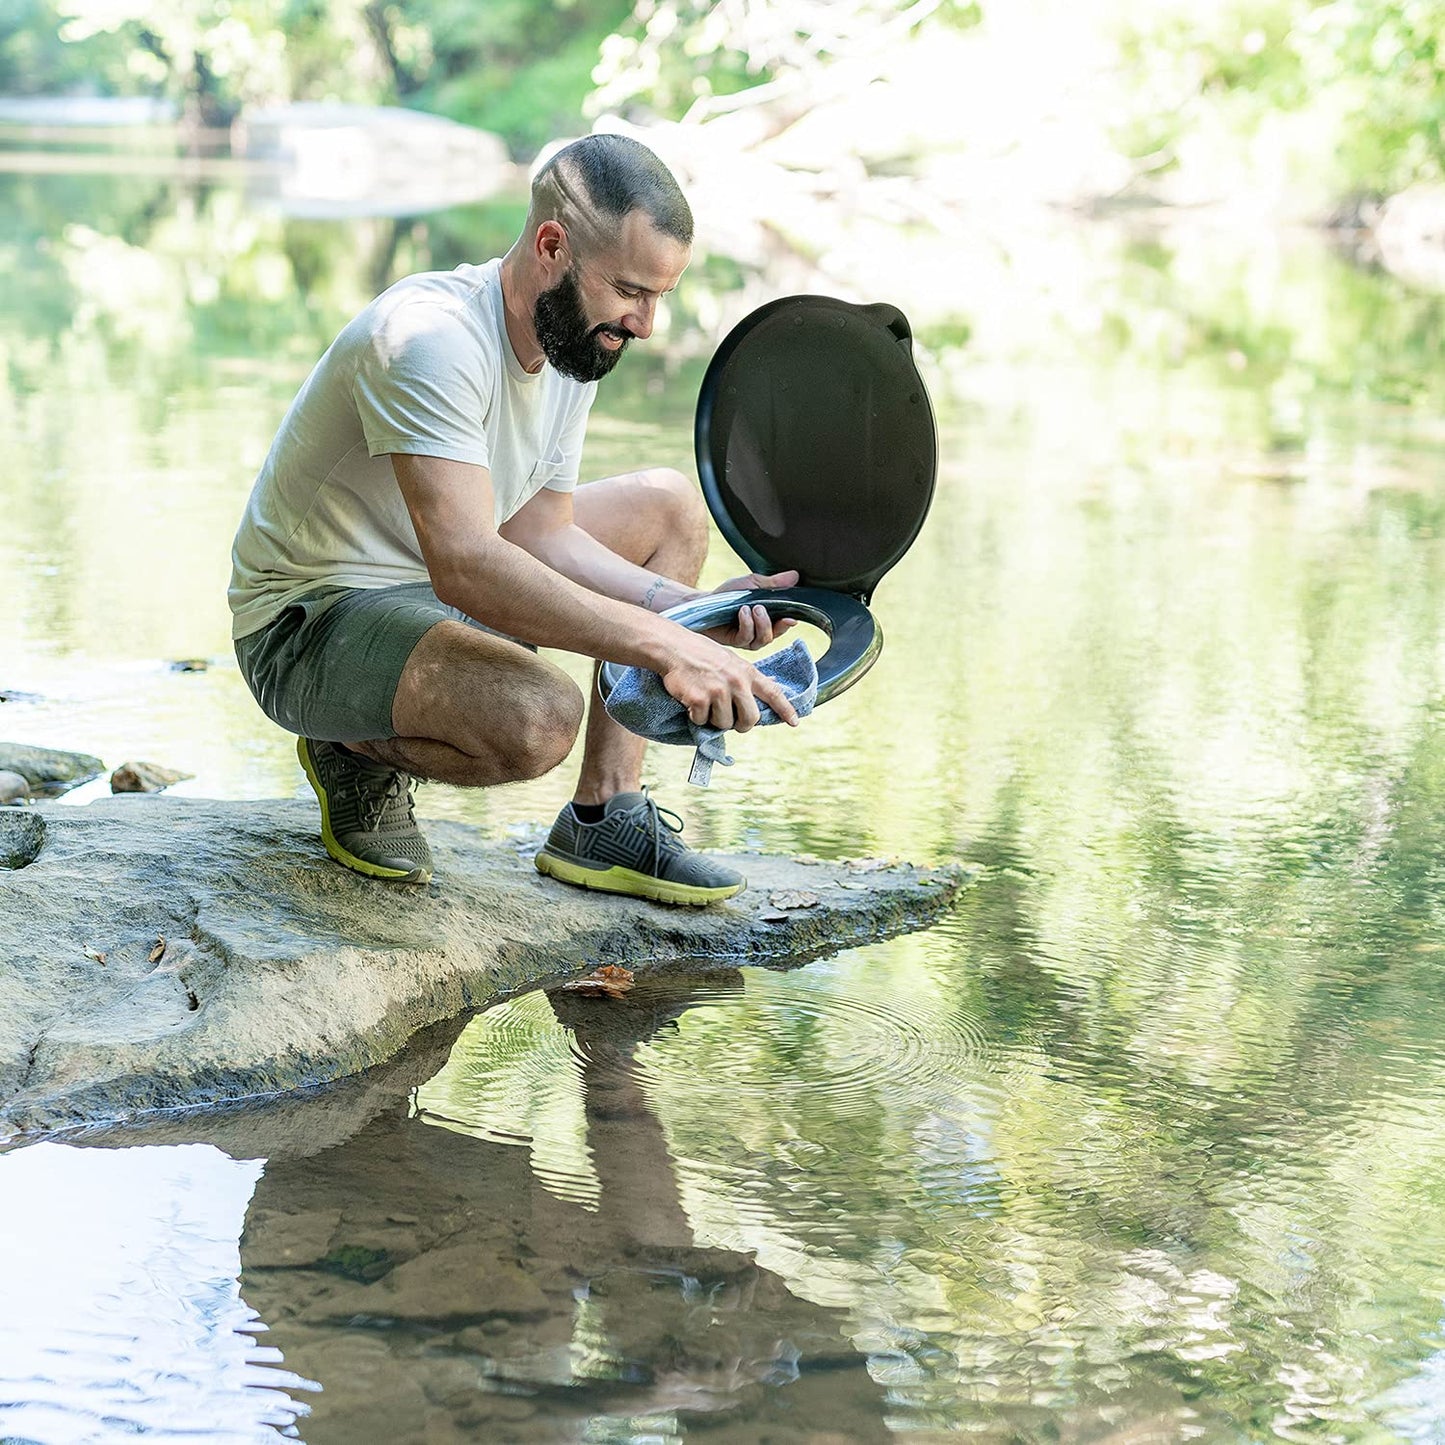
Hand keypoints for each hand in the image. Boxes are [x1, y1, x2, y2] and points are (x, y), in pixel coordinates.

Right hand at [660, 625, 799, 732]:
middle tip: (731, 720)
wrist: (673, 648)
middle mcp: (736, 682)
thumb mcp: (731, 660)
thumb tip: (769, 689)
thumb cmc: (701, 654)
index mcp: (747, 672)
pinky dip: (695, 717)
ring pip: (724, 724)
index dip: (785, 709)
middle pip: (750, 719)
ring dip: (714, 720)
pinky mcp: (699, 700)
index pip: (773, 693)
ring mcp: (718, 691)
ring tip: (705, 702)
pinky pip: (702, 722)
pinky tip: (691, 701)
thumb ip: (748, 677)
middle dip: (741, 725)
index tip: (795, 722)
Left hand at [701, 569, 798, 650]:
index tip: (792, 618)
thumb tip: (795, 575)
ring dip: (760, 624)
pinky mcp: (735, 642)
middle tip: (762, 607)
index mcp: (767, 619)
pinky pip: (746, 638)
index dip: (788, 623)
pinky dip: (747, 624)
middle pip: (774, 635)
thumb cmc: (730, 594)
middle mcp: (759, 632)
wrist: (705, 602)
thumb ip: (773, 583)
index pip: (783, 625)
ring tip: (753, 608)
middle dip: (772, 623)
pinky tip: (742, 612)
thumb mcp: (752, 584)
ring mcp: (748, 639)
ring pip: (762, 639)